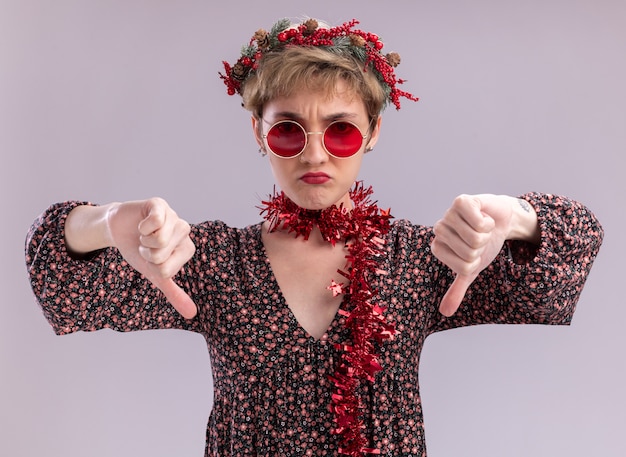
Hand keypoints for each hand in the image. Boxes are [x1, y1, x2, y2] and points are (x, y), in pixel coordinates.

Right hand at [106, 198, 197, 318]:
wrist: (119, 229)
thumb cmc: (139, 252)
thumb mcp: (155, 275)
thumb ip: (174, 293)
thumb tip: (193, 315)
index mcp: (187, 249)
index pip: (166, 270)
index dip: (151, 266)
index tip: (151, 257)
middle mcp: (184, 231)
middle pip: (162, 255)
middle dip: (146, 252)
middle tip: (145, 244)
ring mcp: (173, 216)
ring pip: (159, 240)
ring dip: (143, 240)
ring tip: (144, 234)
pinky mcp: (160, 204)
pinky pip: (155, 221)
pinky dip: (142, 226)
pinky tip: (143, 223)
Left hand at [431, 194, 516, 316]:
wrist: (501, 221)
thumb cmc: (484, 245)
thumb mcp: (471, 269)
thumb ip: (457, 289)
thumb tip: (444, 313)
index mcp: (438, 247)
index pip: (462, 266)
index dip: (475, 261)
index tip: (474, 252)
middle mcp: (439, 230)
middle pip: (469, 252)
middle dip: (482, 247)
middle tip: (480, 238)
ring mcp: (449, 214)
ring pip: (475, 237)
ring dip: (486, 234)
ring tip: (483, 227)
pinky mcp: (462, 201)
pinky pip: (478, 221)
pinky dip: (488, 222)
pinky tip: (484, 216)